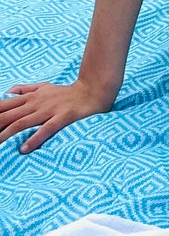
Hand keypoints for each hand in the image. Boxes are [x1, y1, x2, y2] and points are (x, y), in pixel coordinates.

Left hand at [0, 77, 118, 153]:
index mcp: (30, 98)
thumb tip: (8, 91)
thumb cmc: (67, 92)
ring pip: (22, 123)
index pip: (4, 105)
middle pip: (9, 116)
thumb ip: (25, 89)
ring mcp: (48, 111)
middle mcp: (35, 104)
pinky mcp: (62, 118)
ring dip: (6, 134)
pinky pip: (46, 129)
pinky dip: (34, 139)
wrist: (92, 90)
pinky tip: (24, 149)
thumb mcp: (43, 86)